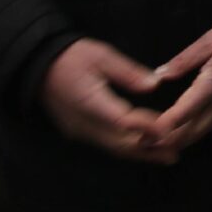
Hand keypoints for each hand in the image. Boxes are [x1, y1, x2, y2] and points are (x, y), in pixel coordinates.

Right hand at [42, 39, 175, 163]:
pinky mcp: (78, 132)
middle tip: (175, 152)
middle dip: (148, 149)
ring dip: (139, 153)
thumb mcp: (101, 56)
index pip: (121, 121)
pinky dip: (127, 147)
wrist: (37, 67)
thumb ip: (128, 72)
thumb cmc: (71, 56)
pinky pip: (106, 144)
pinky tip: (144, 148)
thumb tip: (154, 85)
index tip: (168, 130)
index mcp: (89, 102)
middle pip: (119, 143)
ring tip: (166, 156)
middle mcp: (83, 123)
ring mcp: (79, 131)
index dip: (145, 127)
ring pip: (113, 148)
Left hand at [150, 18, 211, 151]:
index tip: (144, 134)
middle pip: (191, 132)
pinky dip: (194, 132)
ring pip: (202, 132)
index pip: (183, 114)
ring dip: (180, 140)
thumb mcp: (207, 41)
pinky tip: (183, 133)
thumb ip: (182, 61)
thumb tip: (158, 76)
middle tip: (144, 145)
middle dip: (167, 142)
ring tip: (157, 144)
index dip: (163, 128)